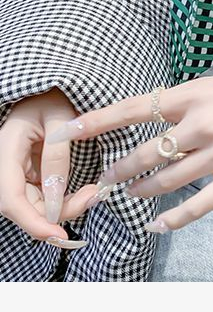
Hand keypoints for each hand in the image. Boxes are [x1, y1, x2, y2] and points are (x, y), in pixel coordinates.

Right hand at [0, 88, 100, 247]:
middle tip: (93, 198)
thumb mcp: (61, 119)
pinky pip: (43, 195)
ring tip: (93, 193)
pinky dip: (63, 200)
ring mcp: (17, 171)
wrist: (53, 88)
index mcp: (5, 150)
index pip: (11, 199)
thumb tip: (55, 198)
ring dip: (63, 208)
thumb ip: (57, 156)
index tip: (60, 234)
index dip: (33, 222)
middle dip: (57, 214)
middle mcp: (7, 166)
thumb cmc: (55, 96)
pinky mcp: (30, 173)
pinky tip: (85, 192)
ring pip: (34, 205)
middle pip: (23, 207)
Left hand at [48, 54, 212, 233]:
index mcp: (197, 94)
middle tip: (101, 183)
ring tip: (128, 197)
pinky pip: (197, 205)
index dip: (99, 121)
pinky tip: (158, 225)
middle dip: (117, 172)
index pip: (135, 108)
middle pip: (144, 154)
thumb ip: (195, 103)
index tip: (69, 129)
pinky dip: (173, 219)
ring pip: (165, 181)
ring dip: (141, 191)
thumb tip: (166, 118)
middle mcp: (203, 124)